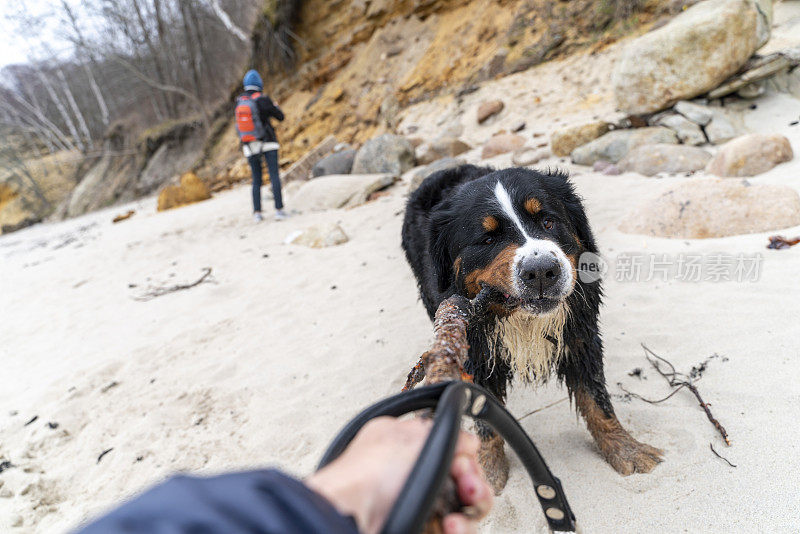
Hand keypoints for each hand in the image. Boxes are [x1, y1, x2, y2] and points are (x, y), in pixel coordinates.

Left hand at [307, 417, 492, 533]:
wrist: (347, 515)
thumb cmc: (368, 474)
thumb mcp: (414, 437)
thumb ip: (447, 434)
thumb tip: (469, 440)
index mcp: (405, 445)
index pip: (450, 450)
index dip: (464, 458)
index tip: (462, 463)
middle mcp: (409, 474)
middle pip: (460, 483)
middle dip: (474, 486)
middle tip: (469, 489)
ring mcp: (412, 505)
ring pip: (459, 511)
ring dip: (468, 514)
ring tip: (456, 519)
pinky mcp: (415, 527)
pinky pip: (448, 530)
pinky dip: (457, 529)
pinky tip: (450, 527)